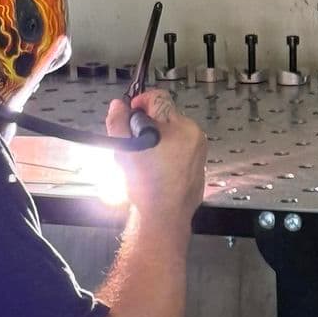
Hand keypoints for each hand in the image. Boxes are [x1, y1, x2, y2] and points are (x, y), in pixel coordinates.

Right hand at [106, 89, 206, 224]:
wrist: (163, 218)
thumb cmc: (146, 187)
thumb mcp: (125, 151)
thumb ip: (119, 123)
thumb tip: (118, 106)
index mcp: (180, 128)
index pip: (158, 98)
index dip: (140, 102)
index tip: (130, 113)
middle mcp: (194, 136)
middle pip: (165, 116)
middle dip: (148, 125)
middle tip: (134, 142)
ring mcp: (199, 151)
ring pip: (172, 133)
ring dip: (157, 139)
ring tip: (144, 159)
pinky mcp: (198, 165)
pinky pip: (180, 149)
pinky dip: (167, 153)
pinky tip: (155, 169)